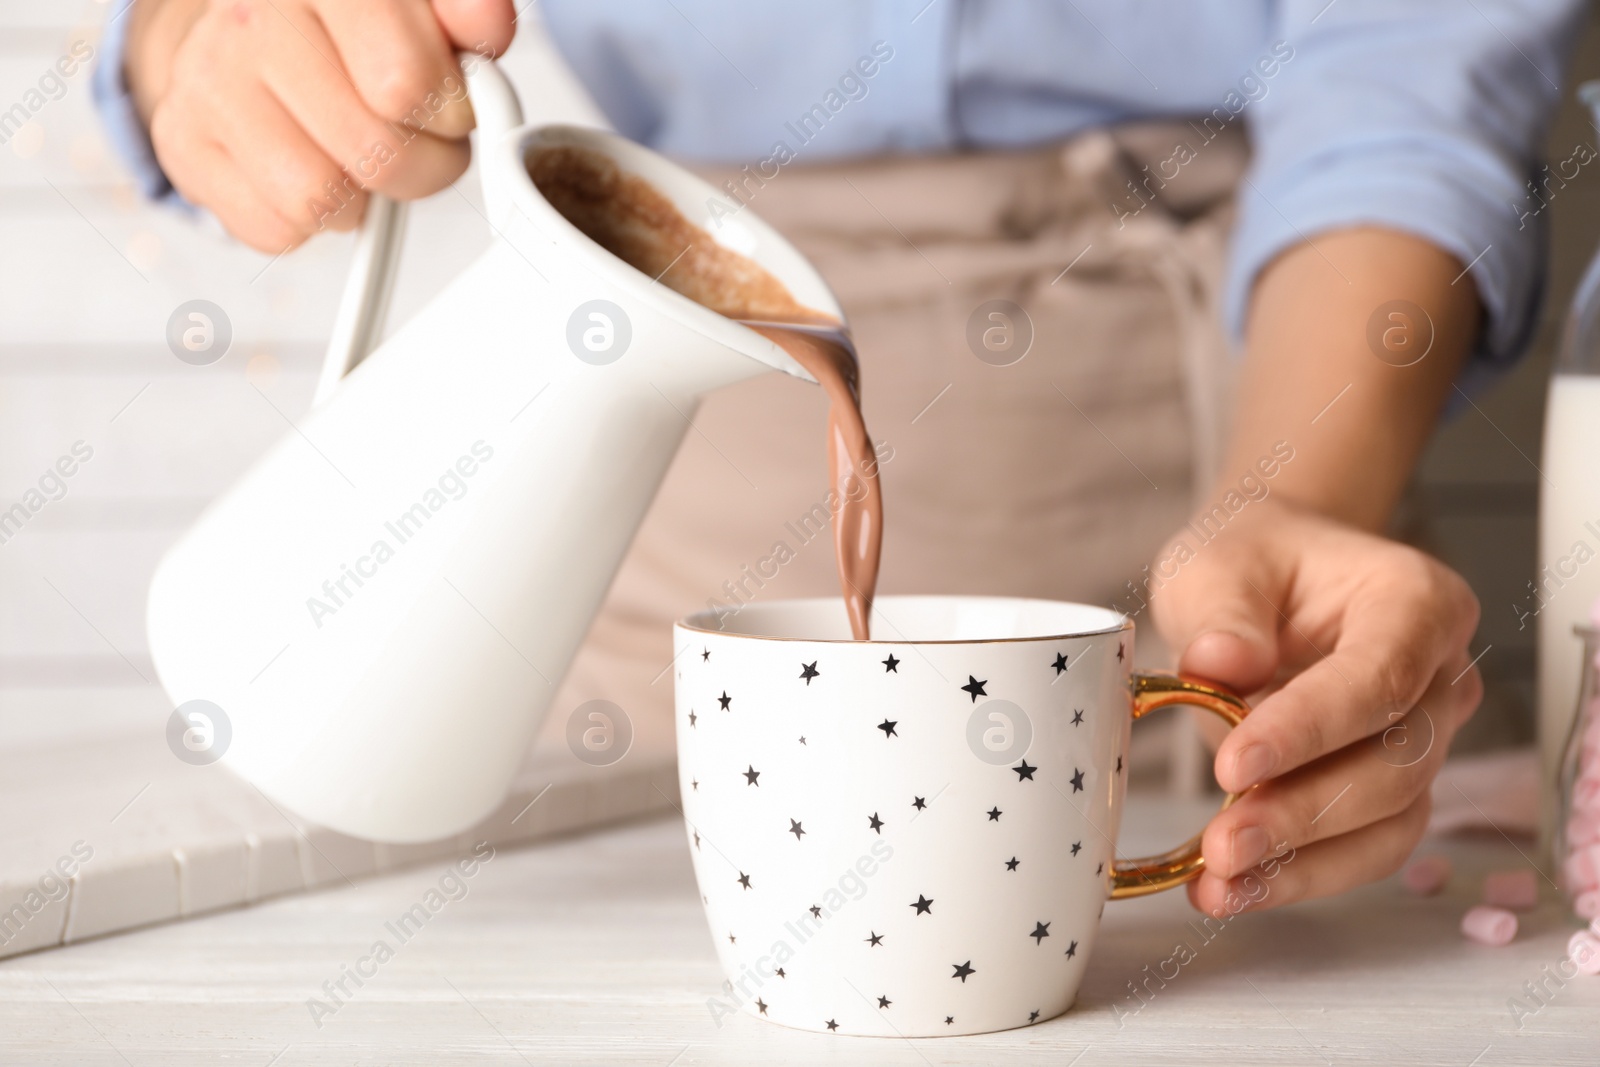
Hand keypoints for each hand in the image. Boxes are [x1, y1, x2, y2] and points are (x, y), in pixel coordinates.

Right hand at [125, 0, 515, 250]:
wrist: (253, 20)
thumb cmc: (358, 21)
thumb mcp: (421, 5)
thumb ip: (466, 10)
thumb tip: (487, 28)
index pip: (405, 82)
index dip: (451, 113)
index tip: (450, 106)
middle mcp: (251, 19)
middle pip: (376, 153)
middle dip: (423, 165)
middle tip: (418, 140)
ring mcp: (208, 80)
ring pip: (322, 201)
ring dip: (363, 197)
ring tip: (362, 155)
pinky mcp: (182, 140)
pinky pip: (275, 230)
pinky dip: (311, 221)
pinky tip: (313, 166)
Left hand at [1149, 497, 1481, 914]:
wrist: (1266, 582)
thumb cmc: (1252, 563)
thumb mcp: (1216, 564)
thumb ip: (1221, 610)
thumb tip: (1222, 661)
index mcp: (1415, 601)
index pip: (1377, 678)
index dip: (1309, 730)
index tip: (1234, 766)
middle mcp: (1439, 676)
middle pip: (1394, 764)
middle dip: (1303, 812)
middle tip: (1222, 842)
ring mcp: (1425, 739)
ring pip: (1389, 821)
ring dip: (1303, 861)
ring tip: (1220, 881)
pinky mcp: (1391, 791)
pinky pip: (1364, 848)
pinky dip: (1299, 876)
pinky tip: (1231, 890)